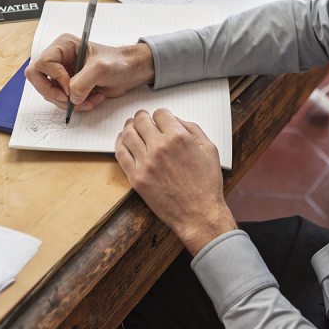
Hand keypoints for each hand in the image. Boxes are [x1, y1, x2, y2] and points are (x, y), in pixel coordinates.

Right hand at [25, 35, 154, 112]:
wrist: (130, 72)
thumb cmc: (118, 62)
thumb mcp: (101, 68)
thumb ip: (83, 81)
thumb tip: (71, 96)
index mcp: (64, 46)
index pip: (42, 63)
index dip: (55, 78)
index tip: (70, 87)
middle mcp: (60, 59)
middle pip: (38, 79)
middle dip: (53, 93)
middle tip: (68, 99)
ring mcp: (63, 74)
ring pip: (49, 93)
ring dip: (68, 102)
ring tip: (89, 100)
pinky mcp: (69, 87)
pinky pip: (62, 100)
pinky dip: (75, 105)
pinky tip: (92, 100)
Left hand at [115, 108, 236, 255]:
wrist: (199, 215)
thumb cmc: (207, 185)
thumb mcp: (209, 150)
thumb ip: (193, 129)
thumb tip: (176, 120)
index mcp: (179, 138)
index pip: (160, 113)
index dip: (160, 114)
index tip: (159, 118)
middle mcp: (160, 147)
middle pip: (141, 121)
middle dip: (142, 117)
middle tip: (141, 118)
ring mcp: (146, 163)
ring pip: (128, 134)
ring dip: (128, 127)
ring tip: (130, 126)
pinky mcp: (136, 178)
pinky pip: (120, 154)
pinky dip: (119, 143)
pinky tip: (122, 141)